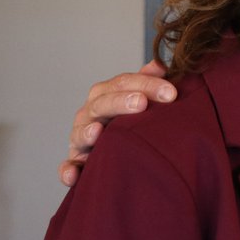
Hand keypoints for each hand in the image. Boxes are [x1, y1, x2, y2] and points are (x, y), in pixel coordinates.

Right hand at [58, 61, 175, 186]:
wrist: (113, 146)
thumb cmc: (127, 118)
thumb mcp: (137, 97)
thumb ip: (146, 82)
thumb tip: (161, 64)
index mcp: (105, 94)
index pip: (123, 83)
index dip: (146, 84)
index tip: (171, 92)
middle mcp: (90, 113)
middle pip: (102, 103)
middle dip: (121, 102)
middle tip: (142, 103)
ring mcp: (80, 137)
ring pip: (81, 132)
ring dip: (88, 132)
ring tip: (98, 132)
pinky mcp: (75, 162)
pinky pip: (68, 167)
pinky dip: (68, 170)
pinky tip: (75, 174)